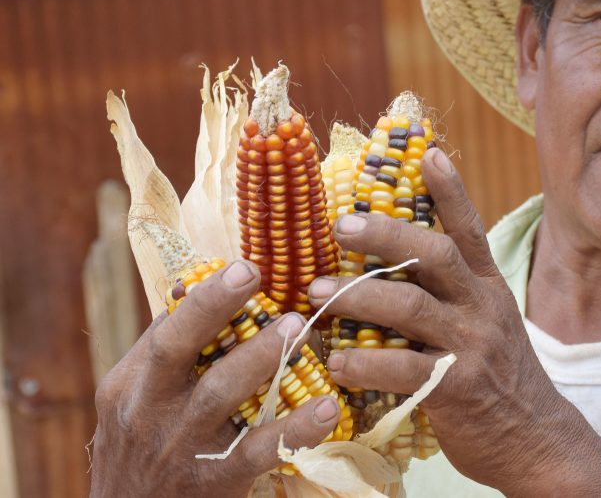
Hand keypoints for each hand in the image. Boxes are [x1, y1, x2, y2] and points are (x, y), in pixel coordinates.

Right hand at [90, 260, 341, 497]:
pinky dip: (294, 428)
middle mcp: (148, 411)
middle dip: (211, 308)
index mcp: (129, 385)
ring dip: (259, 358)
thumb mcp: (135, 403)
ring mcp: (180, 446)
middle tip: (252, 273)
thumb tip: (192, 289)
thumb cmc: (142, 453)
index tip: (242, 266)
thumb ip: (165, 353)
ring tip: (296, 327)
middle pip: (174, 349)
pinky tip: (329, 407)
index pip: (164, 331)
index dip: (203, 296)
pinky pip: (257, 451)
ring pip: (217, 395)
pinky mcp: (213, 480)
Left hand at [310, 149, 600, 496]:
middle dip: (386, 234)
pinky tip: (335, 362)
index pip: (469, 228)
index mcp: (488, 286)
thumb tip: (392, 268)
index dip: (450, 190)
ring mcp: (471, 346)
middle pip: (435, 255)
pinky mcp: (456, 388)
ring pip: (410, 307)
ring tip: (317, 292)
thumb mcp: (488, 324)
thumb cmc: (498, 378)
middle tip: (341, 224)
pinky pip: (401, 368)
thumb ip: (450, 295)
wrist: (535, 440)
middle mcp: (482, 307)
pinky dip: (362, 363)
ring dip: (358, 297)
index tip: (428, 152)